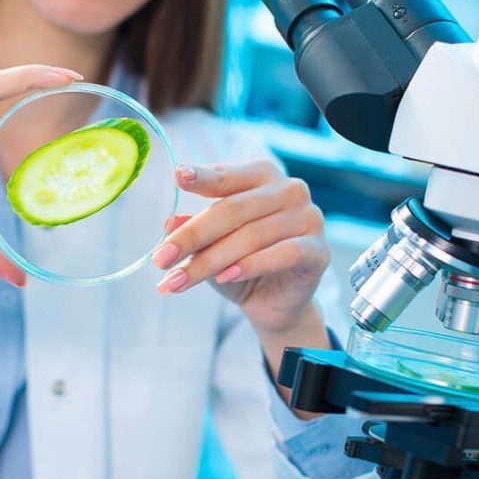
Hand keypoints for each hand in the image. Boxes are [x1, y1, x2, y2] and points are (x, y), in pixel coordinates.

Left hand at [152, 159, 329, 336]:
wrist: (272, 302)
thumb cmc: (238, 264)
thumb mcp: (209, 245)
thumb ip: (193, 230)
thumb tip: (167, 223)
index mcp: (262, 176)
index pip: (226, 175)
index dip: (202, 177)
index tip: (177, 176)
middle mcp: (289, 190)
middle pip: (232, 210)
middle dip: (191, 237)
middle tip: (160, 259)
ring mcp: (308, 218)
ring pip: (250, 237)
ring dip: (209, 262)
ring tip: (177, 281)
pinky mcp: (318, 250)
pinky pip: (282, 254)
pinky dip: (249, 266)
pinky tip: (223, 278)